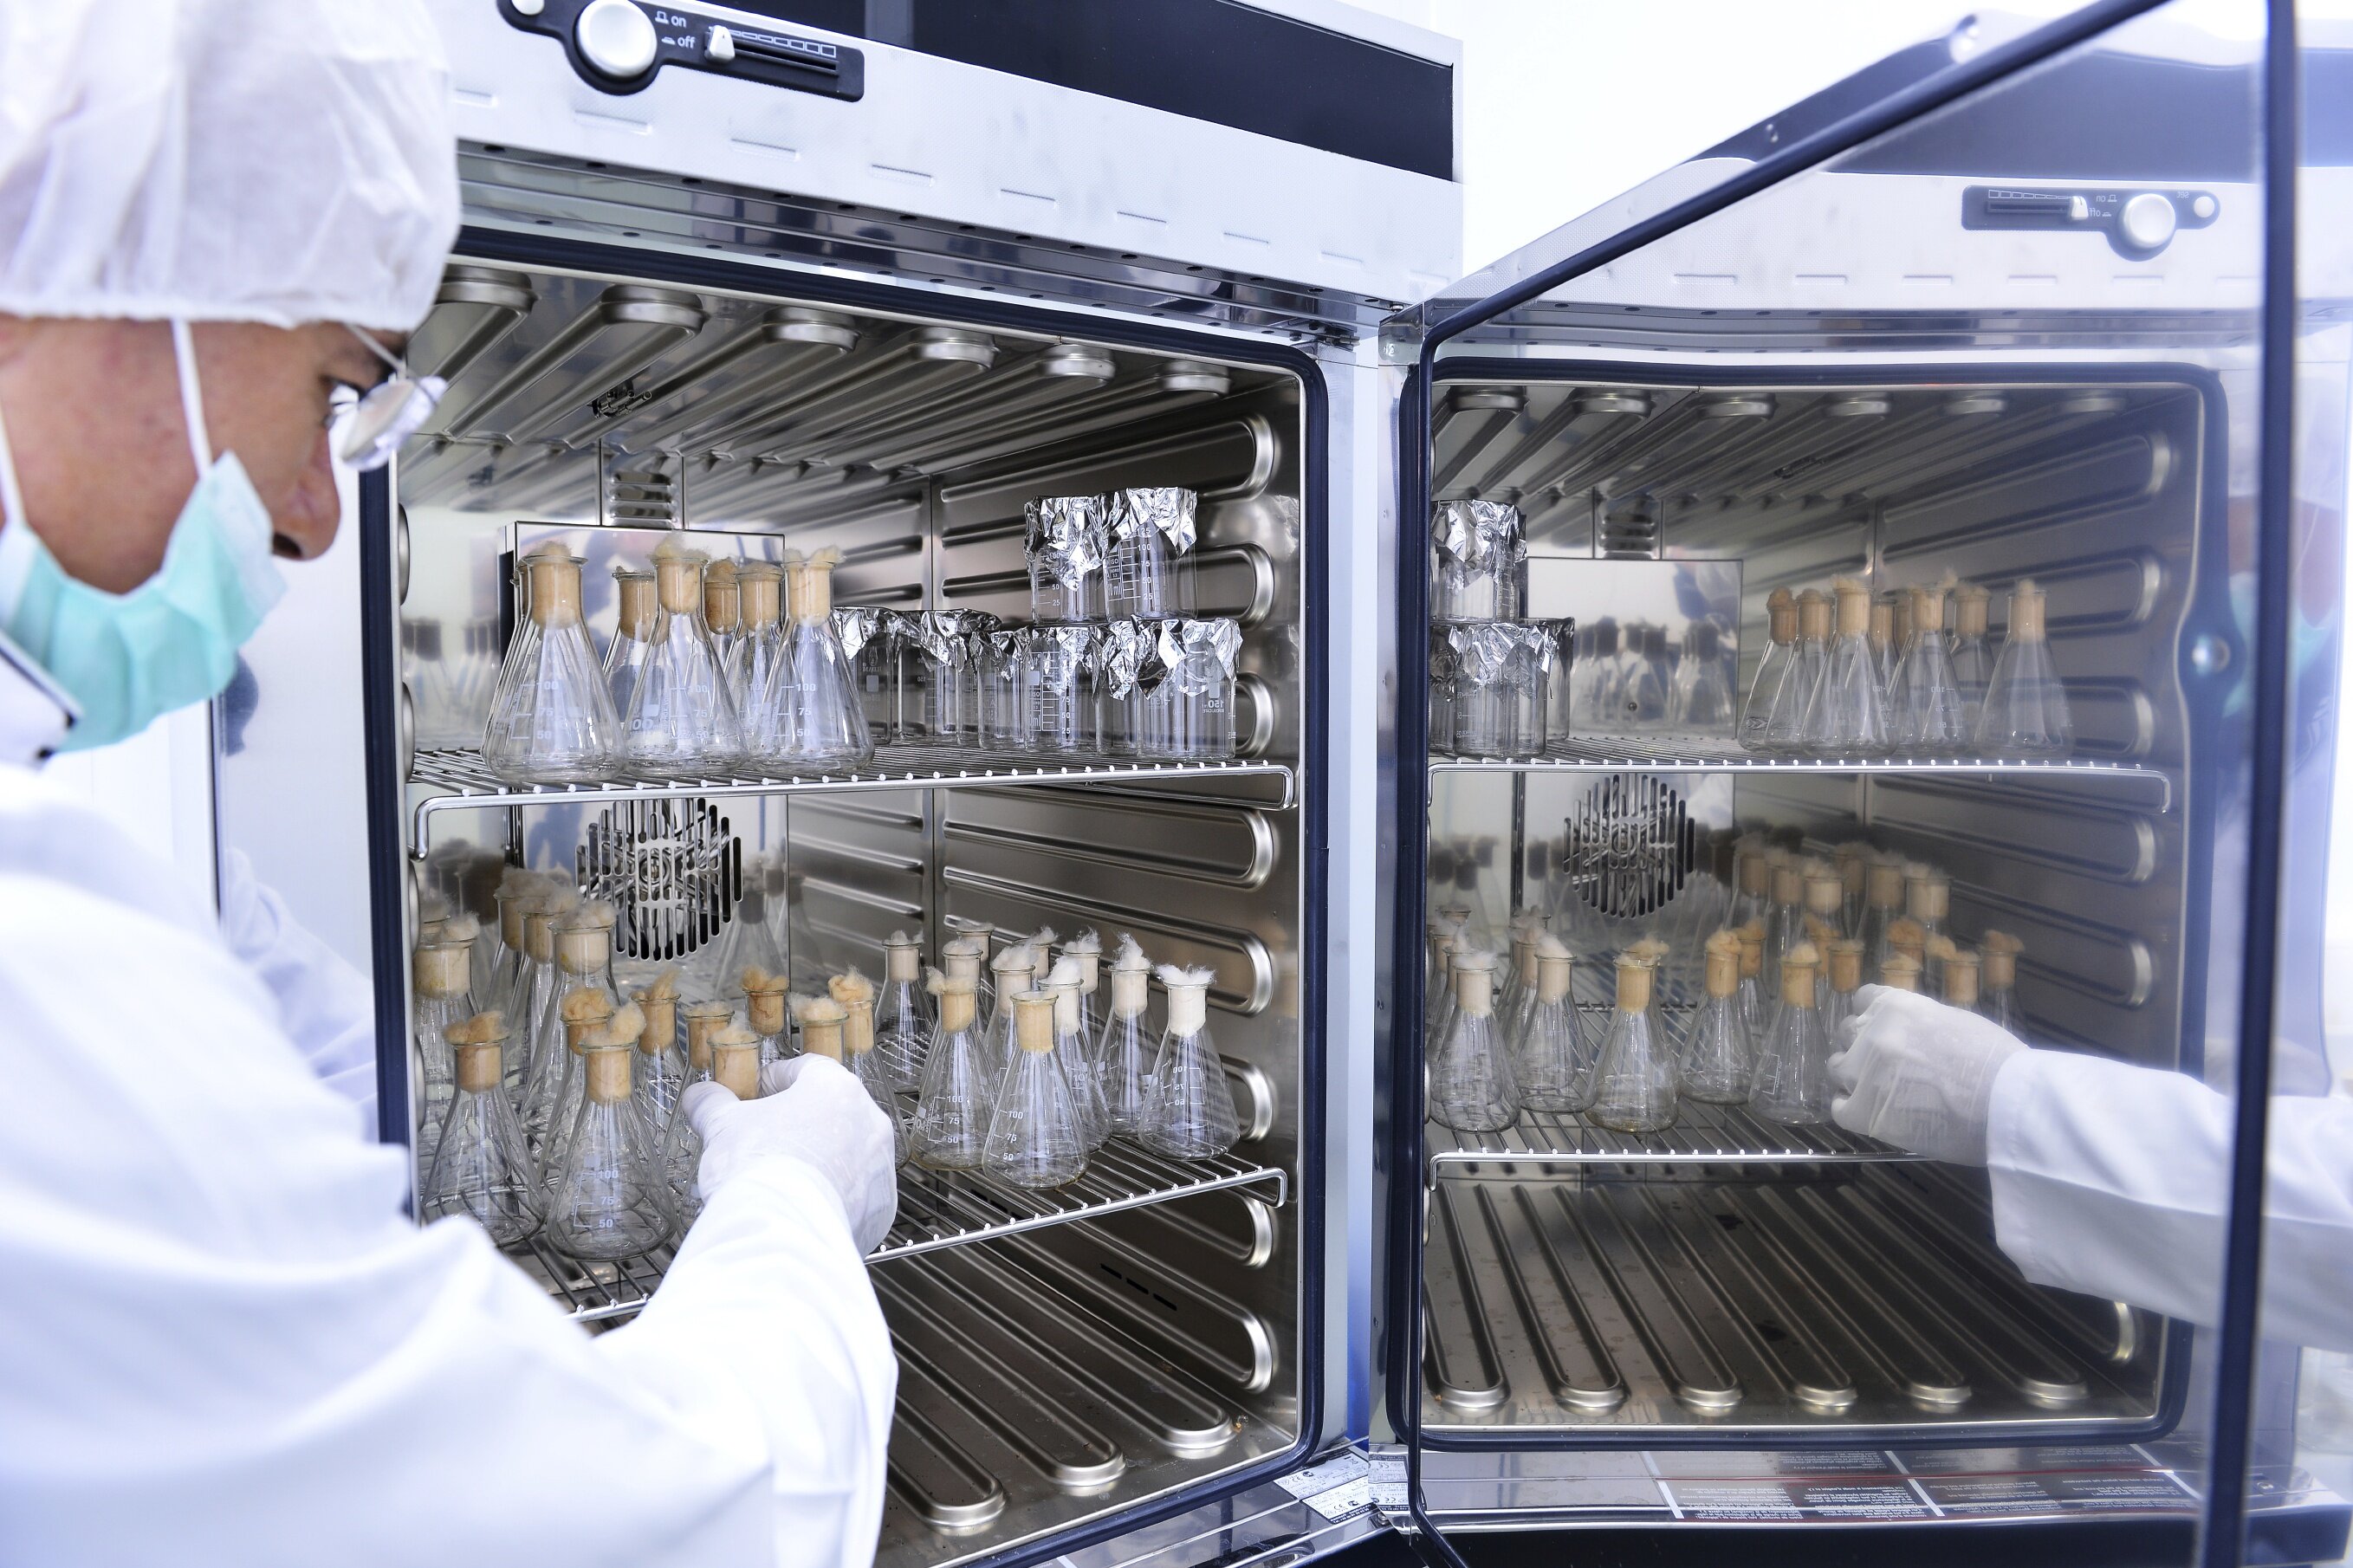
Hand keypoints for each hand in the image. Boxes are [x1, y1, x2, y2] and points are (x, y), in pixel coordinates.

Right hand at [679, 1056, 898, 1252]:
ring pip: (845, 1154)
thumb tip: (700, 1096)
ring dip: (817, 1160)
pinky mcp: (880, 1206)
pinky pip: (855, 1193)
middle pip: (828, 1113)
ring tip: (780, 1179)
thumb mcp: (723, 1127)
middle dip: (796, 1123)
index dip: (775, 1080)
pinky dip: (832, 1196)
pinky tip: (801, 1205)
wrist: (781, 1231)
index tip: (757, 1094)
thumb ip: (712, 1104)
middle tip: (765, 1139)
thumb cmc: (758, 1169)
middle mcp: (869, 1121)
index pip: (806, 1069)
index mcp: (836, 1088)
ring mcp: (879, 1165)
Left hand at [1827, 984, 2026, 1164]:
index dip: (1872, 1017)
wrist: (2005, 1105)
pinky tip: (1870, 1112)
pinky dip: (1851, 1109)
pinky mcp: (1863, 1111)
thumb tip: (1913, 1034)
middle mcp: (1872, 1034)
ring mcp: (1863, 1073)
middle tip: (1883, 1064)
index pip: (1864, 1000)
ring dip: (1853, 1076)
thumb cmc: (1996, 1062)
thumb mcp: (1956, 1021)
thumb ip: (1921, 1023)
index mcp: (1896, 1006)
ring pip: (1838, 1068)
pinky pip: (1839, 1109)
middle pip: (1847, 1033)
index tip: (1881, 1030)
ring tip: (1877, 1090)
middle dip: (1861, 1045)